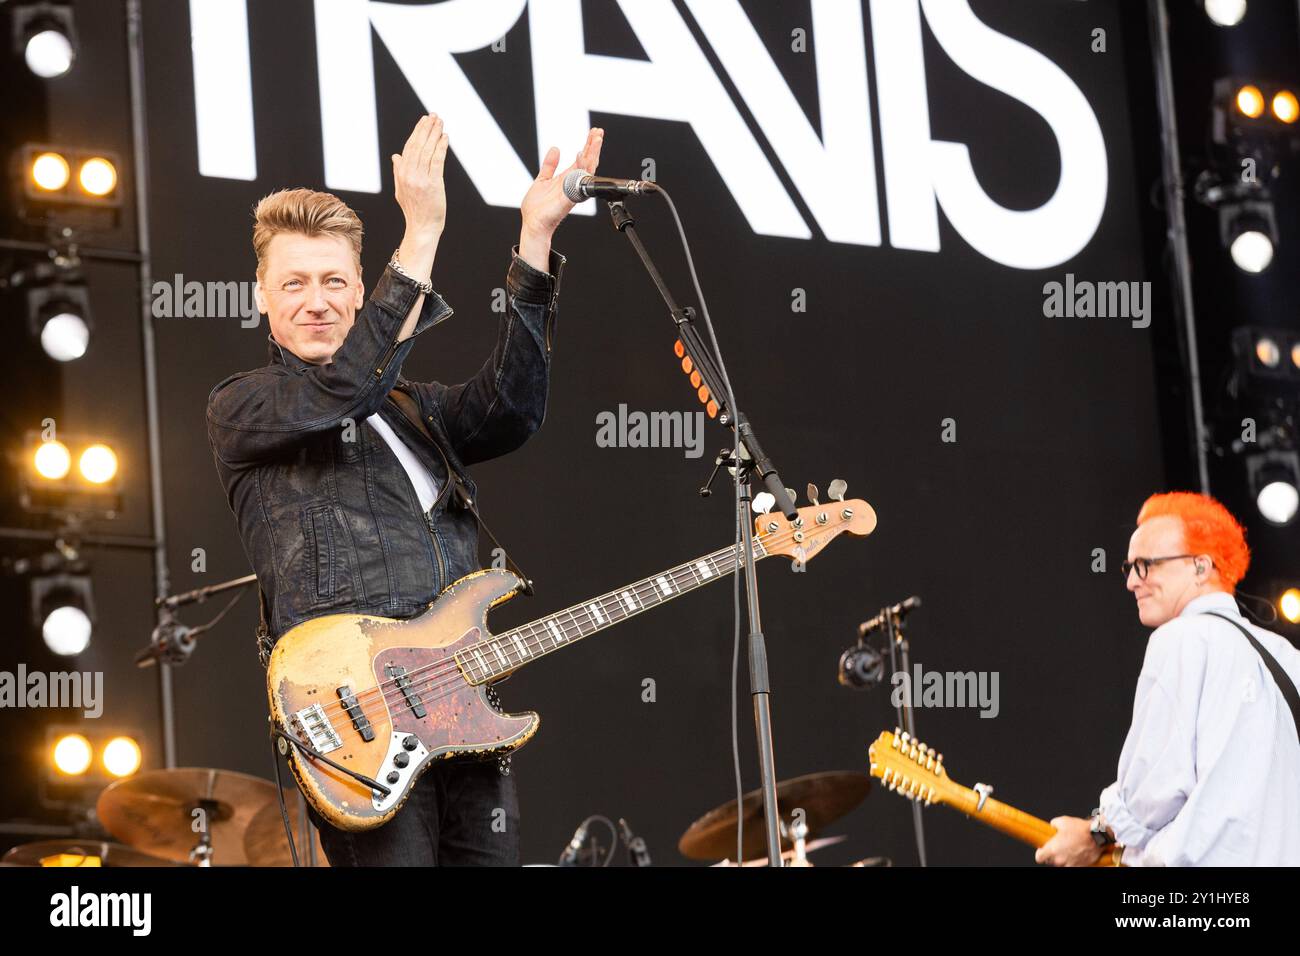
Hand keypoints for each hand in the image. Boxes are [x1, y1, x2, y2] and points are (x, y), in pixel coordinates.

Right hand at [392, 114, 448, 238]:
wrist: (422, 228)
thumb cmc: (414, 211)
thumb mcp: (401, 190)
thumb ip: (399, 172)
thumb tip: (396, 156)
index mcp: (401, 174)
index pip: (409, 147)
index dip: (417, 132)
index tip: (424, 121)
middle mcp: (409, 174)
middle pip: (418, 145)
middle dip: (426, 129)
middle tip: (434, 116)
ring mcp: (421, 179)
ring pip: (427, 150)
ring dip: (434, 134)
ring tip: (440, 123)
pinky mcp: (434, 184)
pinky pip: (437, 161)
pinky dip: (441, 147)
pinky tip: (445, 138)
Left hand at [520, 127, 604, 238]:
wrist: (533, 223)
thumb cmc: (538, 207)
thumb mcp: (543, 179)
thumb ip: (550, 165)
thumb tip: (555, 149)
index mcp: (568, 179)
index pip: (582, 159)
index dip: (588, 145)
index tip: (593, 132)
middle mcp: (573, 183)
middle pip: (588, 162)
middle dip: (594, 146)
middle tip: (599, 132)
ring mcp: (572, 190)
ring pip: (587, 169)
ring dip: (592, 153)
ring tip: (596, 139)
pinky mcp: (568, 197)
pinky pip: (577, 181)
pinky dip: (580, 168)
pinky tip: (581, 155)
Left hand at [1035, 816, 1104, 866]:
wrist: (1097, 836)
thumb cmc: (1080, 829)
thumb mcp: (1062, 821)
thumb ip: (1053, 824)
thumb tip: (1052, 826)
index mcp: (1052, 849)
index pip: (1039, 858)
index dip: (1040, 853)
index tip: (1042, 849)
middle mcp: (1060, 859)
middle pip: (1050, 861)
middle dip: (1053, 854)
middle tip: (1058, 847)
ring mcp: (1070, 864)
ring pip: (1061, 864)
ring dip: (1062, 858)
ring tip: (1068, 849)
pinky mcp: (1080, 866)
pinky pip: (1072, 865)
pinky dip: (1072, 861)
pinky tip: (1075, 853)